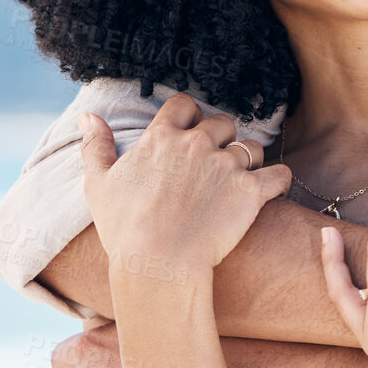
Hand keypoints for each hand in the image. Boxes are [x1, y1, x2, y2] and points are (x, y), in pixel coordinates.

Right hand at [78, 94, 290, 278]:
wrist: (157, 262)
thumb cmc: (124, 228)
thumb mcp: (98, 184)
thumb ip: (95, 147)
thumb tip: (88, 117)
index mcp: (162, 138)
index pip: (184, 105)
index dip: (189, 116)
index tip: (190, 131)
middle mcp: (197, 144)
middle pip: (222, 123)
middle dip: (222, 138)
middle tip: (216, 162)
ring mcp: (226, 166)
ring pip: (251, 147)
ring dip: (249, 159)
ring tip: (242, 178)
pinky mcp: (250, 191)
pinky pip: (279, 174)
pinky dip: (279, 180)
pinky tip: (273, 188)